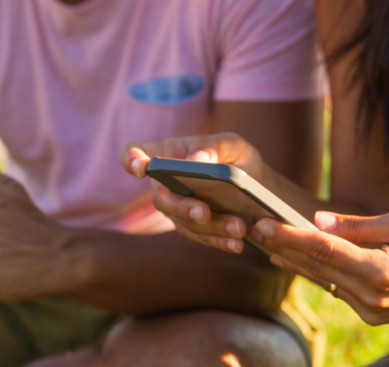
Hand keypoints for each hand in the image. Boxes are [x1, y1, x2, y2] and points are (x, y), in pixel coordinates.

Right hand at [120, 133, 268, 253]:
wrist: (257, 186)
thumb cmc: (236, 157)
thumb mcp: (232, 145)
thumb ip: (213, 146)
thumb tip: (195, 160)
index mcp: (168, 155)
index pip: (136, 154)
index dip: (131, 160)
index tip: (141, 167)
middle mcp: (165, 184)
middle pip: (160, 198)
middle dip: (181, 207)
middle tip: (204, 212)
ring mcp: (177, 209)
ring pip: (184, 223)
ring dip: (211, 227)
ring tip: (239, 227)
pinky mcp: (193, 229)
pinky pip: (201, 238)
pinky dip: (219, 241)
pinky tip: (237, 243)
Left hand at [251, 210, 388, 324]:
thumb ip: (356, 225)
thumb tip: (316, 220)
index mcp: (381, 272)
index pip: (324, 250)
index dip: (290, 236)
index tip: (264, 224)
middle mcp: (371, 296)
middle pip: (315, 266)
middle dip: (281, 246)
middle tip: (252, 228)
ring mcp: (369, 310)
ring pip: (321, 279)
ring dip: (291, 260)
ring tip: (263, 241)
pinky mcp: (369, 315)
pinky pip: (333, 288)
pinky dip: (313, 272)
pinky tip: (288, 259)